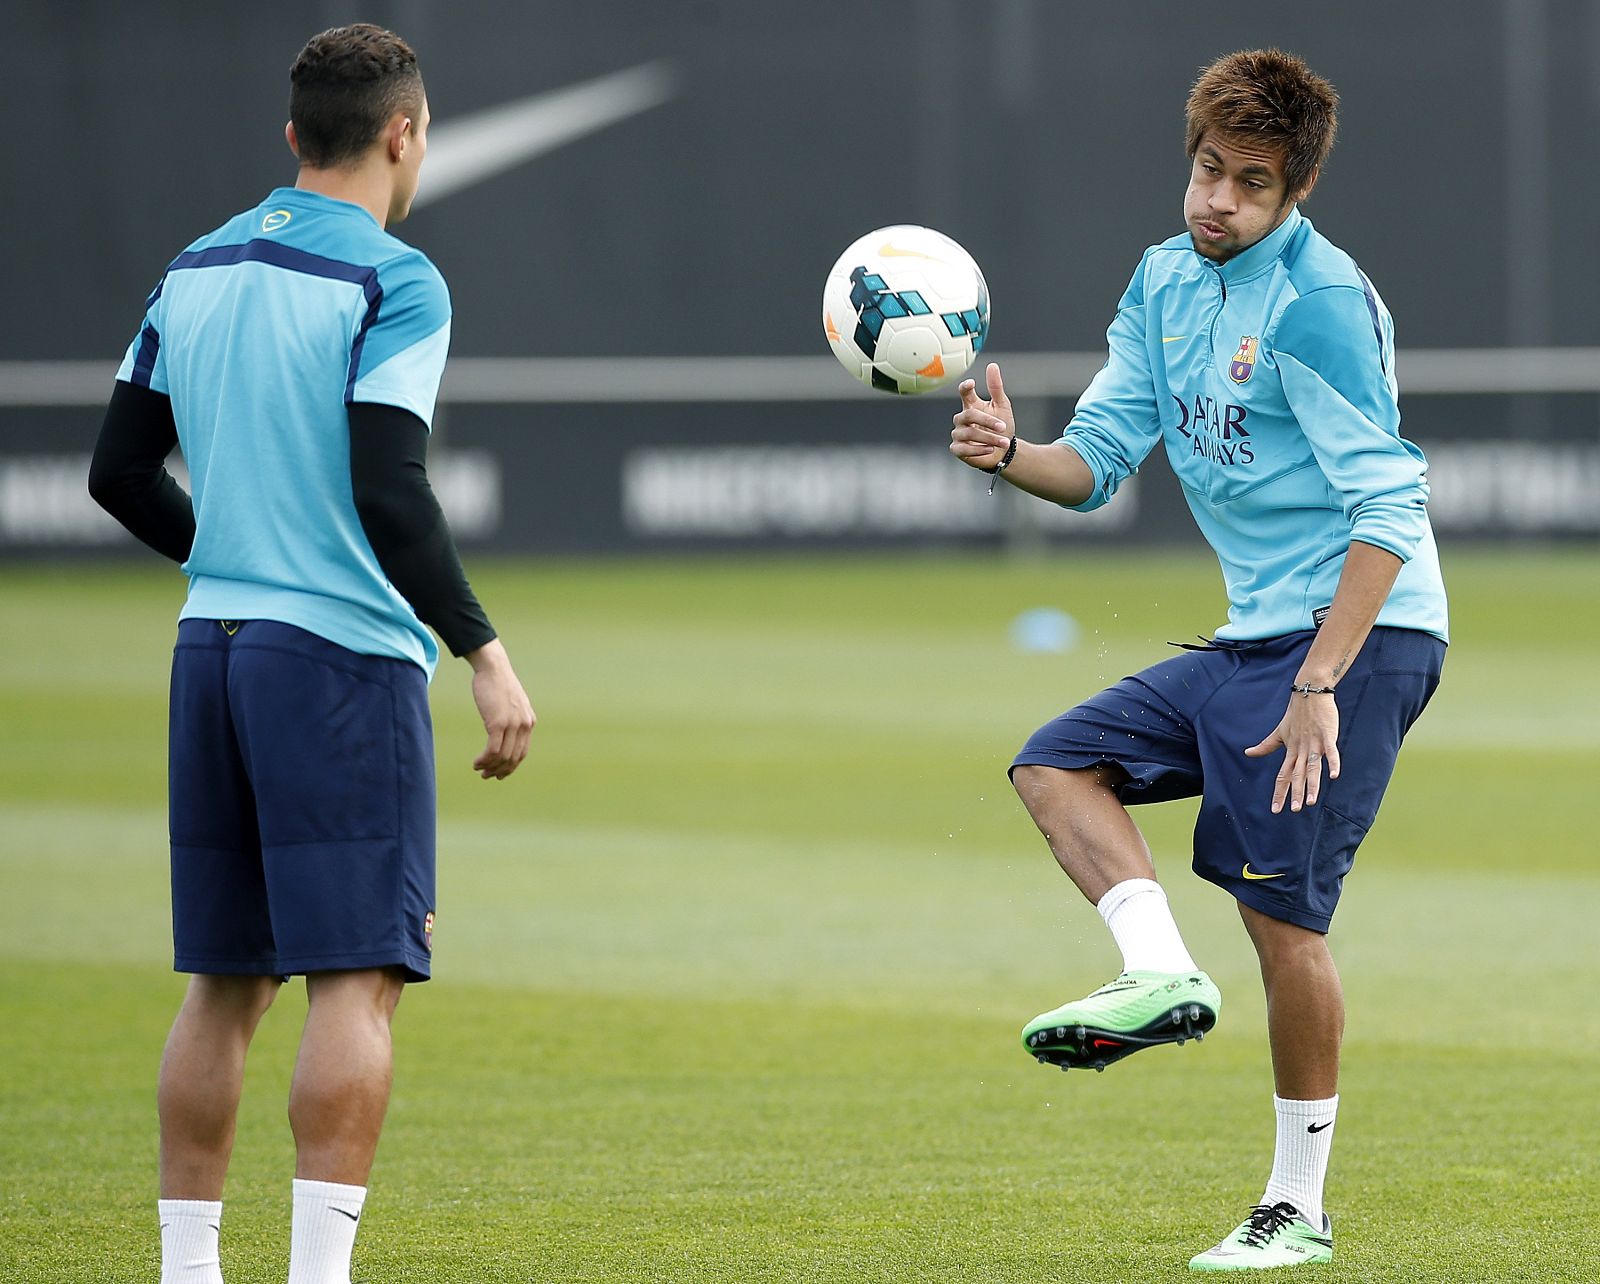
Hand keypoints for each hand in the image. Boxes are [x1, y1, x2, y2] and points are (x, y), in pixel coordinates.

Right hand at [465, 638, 535, 779]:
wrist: (493, 668)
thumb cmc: (498, 684)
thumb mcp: (511, 703)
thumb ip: (512, 718)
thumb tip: (504, 733)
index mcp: (529, 722)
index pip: (522, 753)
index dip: (510, 767)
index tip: (499, 774)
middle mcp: (524, 725)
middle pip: (513, 758)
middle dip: (500, 771)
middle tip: (486, 776)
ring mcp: (512, 724)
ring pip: (502, 756)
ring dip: (489, 767)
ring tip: (479, 769)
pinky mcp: (498, 723)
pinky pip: (493, 750)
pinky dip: (484, 759)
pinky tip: (477, 762)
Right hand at [949, 362, 1014, 470]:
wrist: (1004, 451)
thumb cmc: (1002, 428)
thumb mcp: (1002, 406)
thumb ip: (996, 387)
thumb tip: (992, 365)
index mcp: (971, 405)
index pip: (964, 393)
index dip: (965, 387)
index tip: (971, 383)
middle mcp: (962, 418)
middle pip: (969, 415)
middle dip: (988, 421)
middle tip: (1003, 427)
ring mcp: (958, 434)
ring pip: (969, 433)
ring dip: (989, 438)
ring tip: (1004, 442)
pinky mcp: (957, 449)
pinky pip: (964, 448)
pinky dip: (979, 450)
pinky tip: (991, 449)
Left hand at [1244, 693, 1339, 813]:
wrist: (1309, 692)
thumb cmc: (1295, 714)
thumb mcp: (1279, 732)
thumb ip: (1266, 745)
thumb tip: (1247, 753)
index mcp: (1290, 751)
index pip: (1282, 775)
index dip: (1279, 792)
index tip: (1275, 810)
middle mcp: (1300, 749)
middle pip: (1297, 774)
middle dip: (1295, 792)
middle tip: (1293, 810)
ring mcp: (1314, 743)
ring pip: (1312, 767)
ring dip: (1311, 784)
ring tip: (1310, 801)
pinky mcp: (1327, 735)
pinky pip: (1330, 751)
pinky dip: (1332, 762)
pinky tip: (1334, 775)